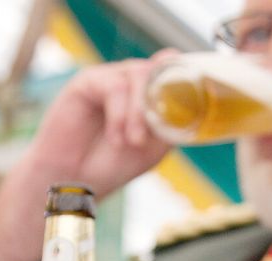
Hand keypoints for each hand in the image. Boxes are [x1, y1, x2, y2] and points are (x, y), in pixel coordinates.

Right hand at [24, 52, 177, 194]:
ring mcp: (110, 78)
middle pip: (157, 70)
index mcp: (149, 92)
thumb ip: (171, 123)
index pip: (173, 69)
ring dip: (138, 114)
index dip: (185, 76)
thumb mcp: (155, 146)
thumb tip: (189, 103)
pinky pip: (114, 87)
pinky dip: (119, 115)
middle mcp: (131, 80)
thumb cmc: (114, 164)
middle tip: (146, 140)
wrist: (76, 182)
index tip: (196, 95)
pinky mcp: (87, 81)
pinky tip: (116, 139)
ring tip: (133, 143)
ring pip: (138, 75)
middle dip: (158, 106)